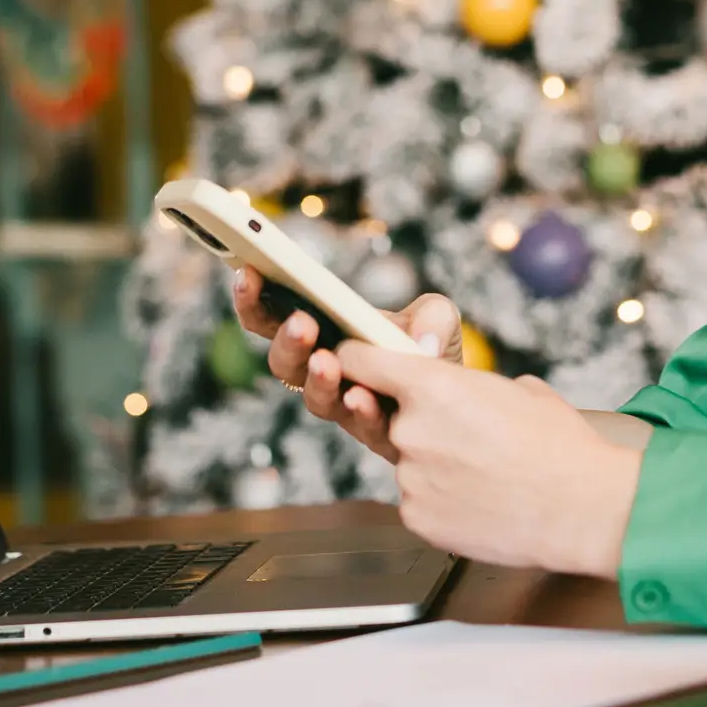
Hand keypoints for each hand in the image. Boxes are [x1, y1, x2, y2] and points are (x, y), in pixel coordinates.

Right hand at [230, 268, 463, 460]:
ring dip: (317, 379)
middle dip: (287, 340)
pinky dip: (361, 410)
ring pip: (314, 397)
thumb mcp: (437, 317)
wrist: (457, 398)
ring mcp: (344, 403)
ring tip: (327, 362)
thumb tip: (421, 344)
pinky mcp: (372, 433)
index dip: (253, 297)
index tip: (248, 273)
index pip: (272, 315)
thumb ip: (432, 314)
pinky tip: (364, 397)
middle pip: (284, 361)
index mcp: (321, 330)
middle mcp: (322, 369)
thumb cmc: (429, 347)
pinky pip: (359, 425)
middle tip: (301, 323)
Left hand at [332, 340, 641, 577]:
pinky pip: (418, 500)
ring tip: (486, 476)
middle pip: (393, 417)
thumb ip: (475, 387)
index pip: (362, 361)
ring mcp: (410, 476)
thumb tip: (469, 394)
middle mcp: (410, 428)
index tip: (359, 366)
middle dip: (422, 425)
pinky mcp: (416, 517)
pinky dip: (441, 500)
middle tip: (470, 439)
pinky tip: (480, 501)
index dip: (359, 362)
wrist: (581, 508)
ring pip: (410, 462)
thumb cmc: (560, 445)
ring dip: (435, 466)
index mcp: (432, 385)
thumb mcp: (520, 390)